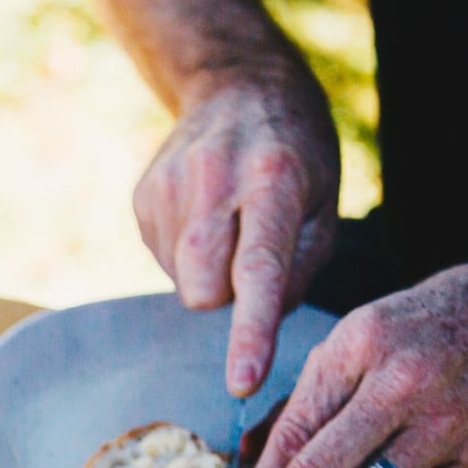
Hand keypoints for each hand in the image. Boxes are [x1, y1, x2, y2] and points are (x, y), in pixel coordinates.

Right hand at [134, 75, 339, 395]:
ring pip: (183, 281)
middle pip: (204, 290)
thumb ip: (298, 269)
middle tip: (251, 252)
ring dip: (209, 271)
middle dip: (226, 295)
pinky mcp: (143, 197)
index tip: (242, 381)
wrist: (238, 86)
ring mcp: (169, 187)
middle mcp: (214, 179)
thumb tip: (259, 320)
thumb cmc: (295, 156)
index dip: (250, 331)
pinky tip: (204, 215)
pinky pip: (164, 262)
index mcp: (273, 179)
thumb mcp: (324, 203)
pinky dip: (187, 255)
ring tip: (229, 222)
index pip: (258, 270)